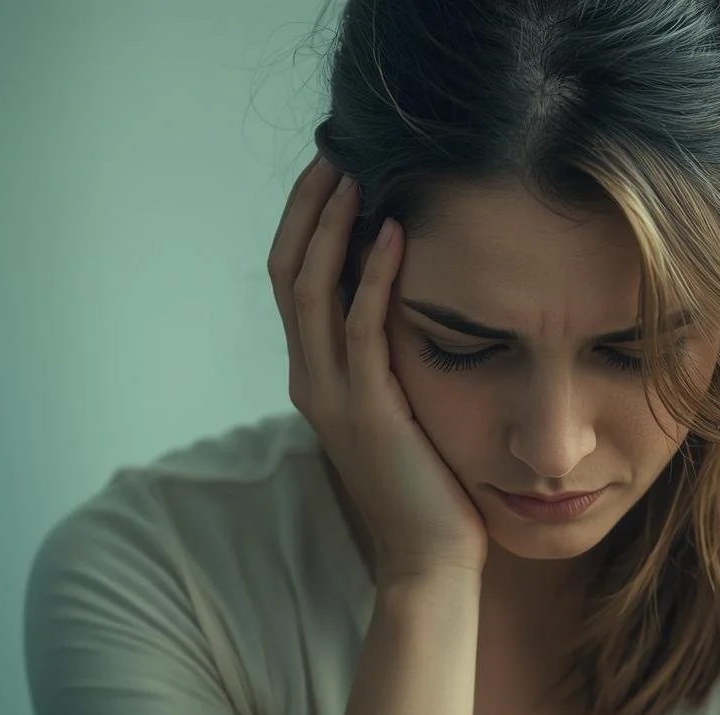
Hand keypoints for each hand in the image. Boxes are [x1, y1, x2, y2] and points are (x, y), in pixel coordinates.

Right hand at [268, 154, 488, 584]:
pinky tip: (394, 235)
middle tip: (335, 153)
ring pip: (311, 290)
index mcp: (315, 376)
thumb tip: (407, 303)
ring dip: (332, 227)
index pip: (292, 280)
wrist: (430, 556)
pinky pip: (362, 328)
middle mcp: (311, 379)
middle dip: (309, 208)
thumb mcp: (399, 406)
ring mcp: (334, 395)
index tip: (332, 172)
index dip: (304, 223)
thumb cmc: (427, 483)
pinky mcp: (369, 409)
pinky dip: (374, 276)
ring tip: (356, 174)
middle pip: (288, 272)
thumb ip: (388, 359)